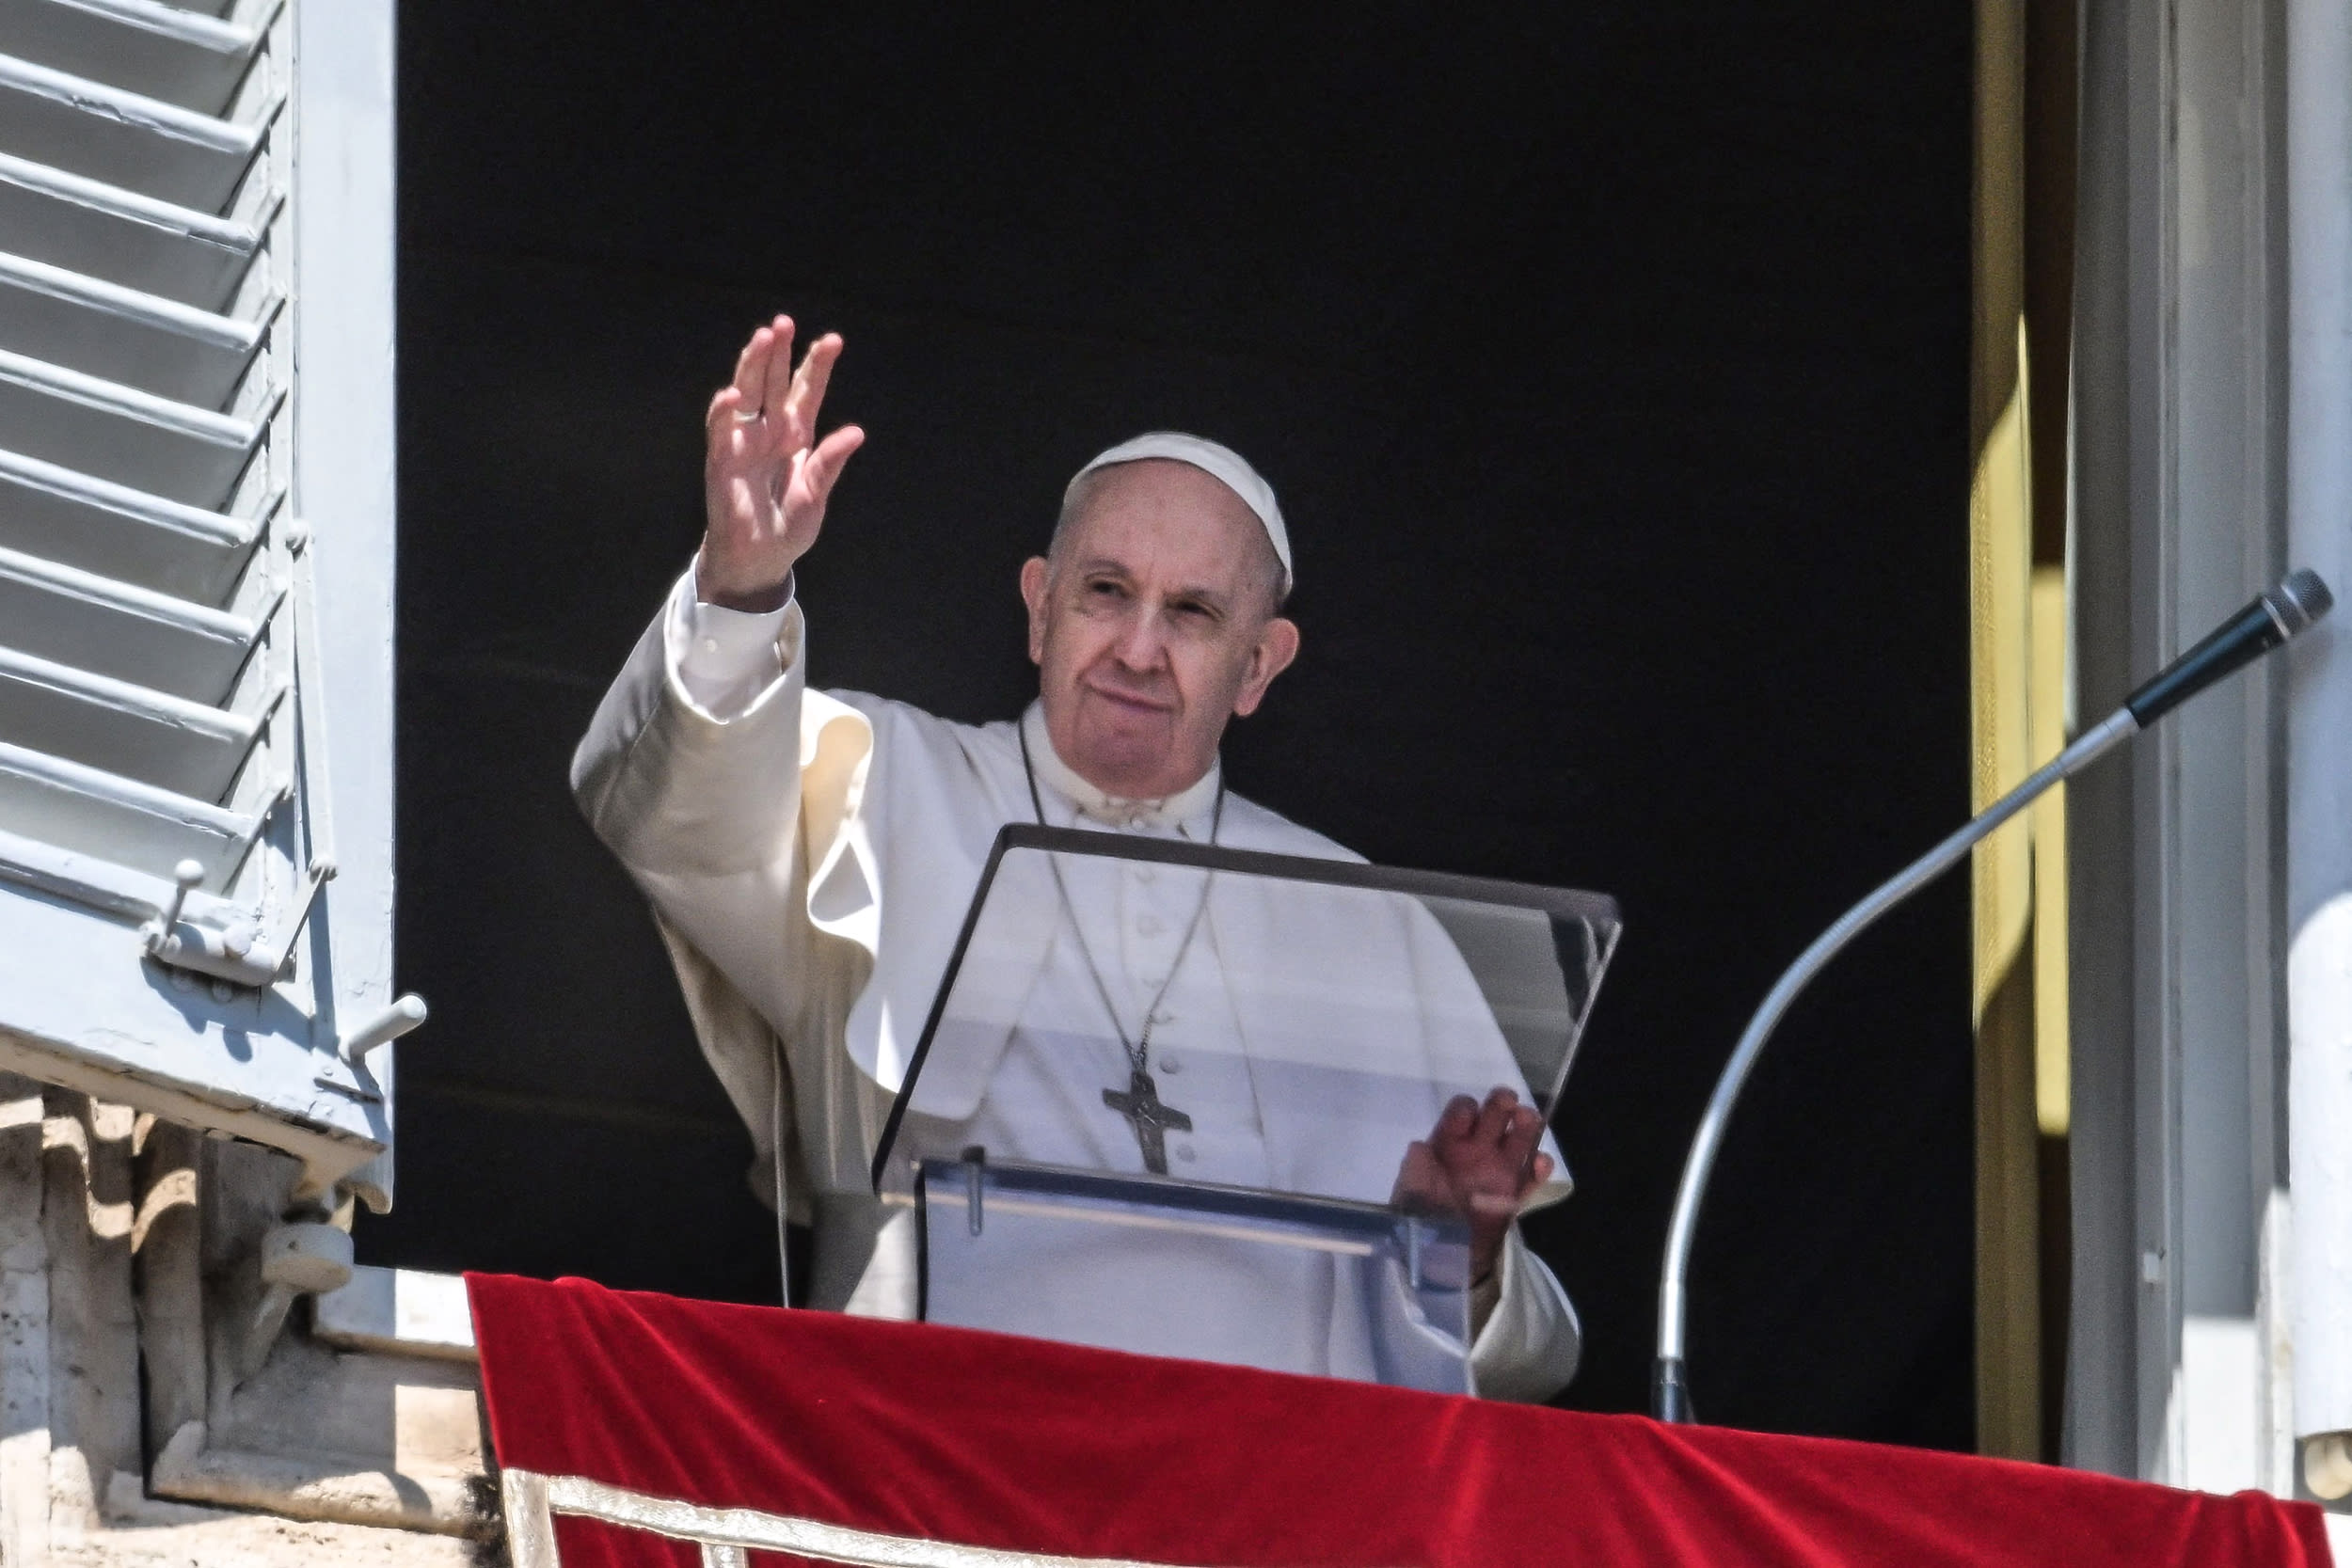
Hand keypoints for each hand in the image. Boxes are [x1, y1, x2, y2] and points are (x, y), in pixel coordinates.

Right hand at [698, 316, 864, 610]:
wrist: (759, 559)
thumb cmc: (788, 526)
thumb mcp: (815, 496)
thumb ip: (829, 465)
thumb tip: (856, 433)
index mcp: (797, 434)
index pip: (806, 391)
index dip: (817, 365)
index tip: (833, 340)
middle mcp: (769, 429)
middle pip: (773, 381)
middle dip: (779, 352)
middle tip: (784, 323)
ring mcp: (743, 440)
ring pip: (746, 392)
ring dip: (752, 366)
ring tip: (762, 339)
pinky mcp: (722, 459)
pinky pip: (721, 429)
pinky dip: (725, 411)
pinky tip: (733, 394)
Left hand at [1392, 1088, 1552, 1284]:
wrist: (1437, 1254)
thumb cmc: (1419, 1214)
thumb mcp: (1409, 1185)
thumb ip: (1415, 1164)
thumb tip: (1421, 1146)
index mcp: (1449, 1142)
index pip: (1462, 1112)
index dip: (1466, 1110)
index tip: (1469, 1115)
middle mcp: (1476, 1150)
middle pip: (1494, 1117)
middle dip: (1501, 1104)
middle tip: (1508, 1101)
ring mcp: (1497, 1171)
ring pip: (1517, 1140)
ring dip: (1525, 1127)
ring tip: (1528, 1120)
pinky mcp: (1513, 1196)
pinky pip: (1530, 1178)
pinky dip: (1539, 1168)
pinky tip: (1540, 1162)